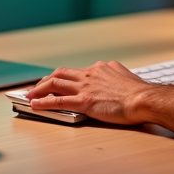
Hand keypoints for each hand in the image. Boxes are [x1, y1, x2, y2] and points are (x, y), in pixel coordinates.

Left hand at [26, 60, 150, 124]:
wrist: (143, 99)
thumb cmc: (138, 92)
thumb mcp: (125, 76)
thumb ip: (115, 73)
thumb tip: (113, 71)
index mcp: (100, 68)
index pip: (76, 71)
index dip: (64, 77)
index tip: (57, 82)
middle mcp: (90, 74)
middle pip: (61, 73)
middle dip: (46, 80)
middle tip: (37, 87)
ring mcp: (85, 87)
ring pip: (55, 84)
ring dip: (39, 89)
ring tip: (30, 95)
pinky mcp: (84, 101)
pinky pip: (58, 101)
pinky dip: (43, 102)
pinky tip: (35, 105)